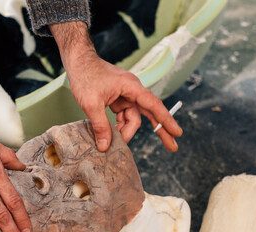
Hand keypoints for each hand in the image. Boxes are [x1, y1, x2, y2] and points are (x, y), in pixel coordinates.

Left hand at [50, 21, 182, 151]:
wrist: (78, 62)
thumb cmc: (85, 76)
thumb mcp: (91, 104)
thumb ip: (100, 126)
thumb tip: (106, 147)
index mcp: (131, 87)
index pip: (154, 105)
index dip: (166, 120)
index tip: (177, 133)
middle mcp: (132, 90)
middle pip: (150, 113)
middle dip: (159, 130)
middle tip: (172, 146)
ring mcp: (125, 95)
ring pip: (133, 118)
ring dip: (127, 131)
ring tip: (118, 145)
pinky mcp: (118, 99)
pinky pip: (123, 116)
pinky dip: (119, 126)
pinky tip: (113, 135)